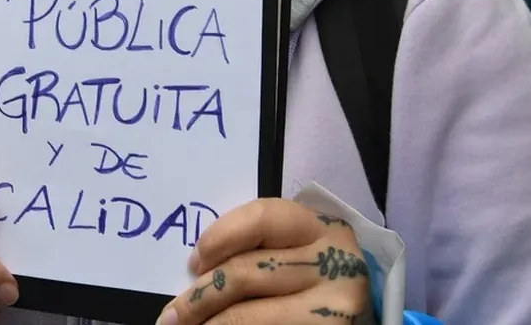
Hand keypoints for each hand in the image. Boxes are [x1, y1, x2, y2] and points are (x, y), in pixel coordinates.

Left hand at [161, 199, 371, 324]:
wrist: (360, 320)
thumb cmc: (314, 283)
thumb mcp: (296, 254)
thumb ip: (259, 250)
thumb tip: (196, 273)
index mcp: (321, 227)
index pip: (261, 217)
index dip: (218, 238)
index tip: (192, 264)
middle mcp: (334, 261)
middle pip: (245, 272)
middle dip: (198, 298)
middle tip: (171, 316)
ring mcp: (334, 304)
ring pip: (247, 314)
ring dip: (206, 324)